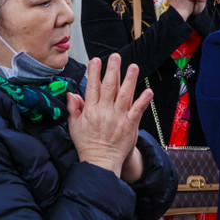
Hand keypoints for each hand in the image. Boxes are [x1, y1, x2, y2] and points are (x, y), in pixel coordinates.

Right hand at [67, 55, 152, 176]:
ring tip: (133, 66)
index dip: (94, 73)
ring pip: (125, 95)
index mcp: (91, 111)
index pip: (92, 88)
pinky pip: (138, 110)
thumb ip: (73, 109)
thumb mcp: (74, 127)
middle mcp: (105, 112)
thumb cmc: (88, 144)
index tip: (96, 60)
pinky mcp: (130, 125)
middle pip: (109, 87)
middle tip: (115, 57)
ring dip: (129, 80)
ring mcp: (119, 118)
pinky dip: (143, 100)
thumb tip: (71, 94)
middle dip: (112, 70)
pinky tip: (148, 90)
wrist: (101, 163)